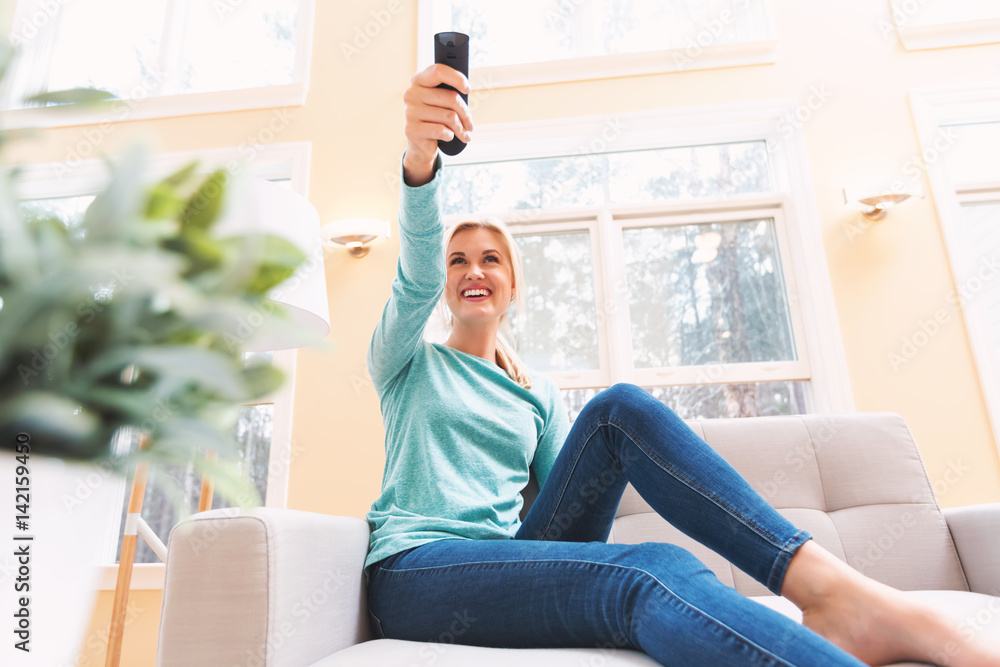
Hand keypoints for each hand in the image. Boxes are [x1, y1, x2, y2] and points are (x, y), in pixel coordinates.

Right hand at [402, 63, 473, 185]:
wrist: (420, 145)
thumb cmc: (435, 119)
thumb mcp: (441, 103)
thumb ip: (449, 93)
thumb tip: (466, 89)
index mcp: (418, 81)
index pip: (438, 71)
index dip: (457, 78)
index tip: (467, 89)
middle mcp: (411, 94)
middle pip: (451, 97)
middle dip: (465, 113)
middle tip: (470, 124)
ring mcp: (409, 112)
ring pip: (449, 116)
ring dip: (460, 128)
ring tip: (463, 133)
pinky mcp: (411, 129)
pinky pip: (441, 130)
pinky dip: (450, 135)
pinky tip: (448, 137)